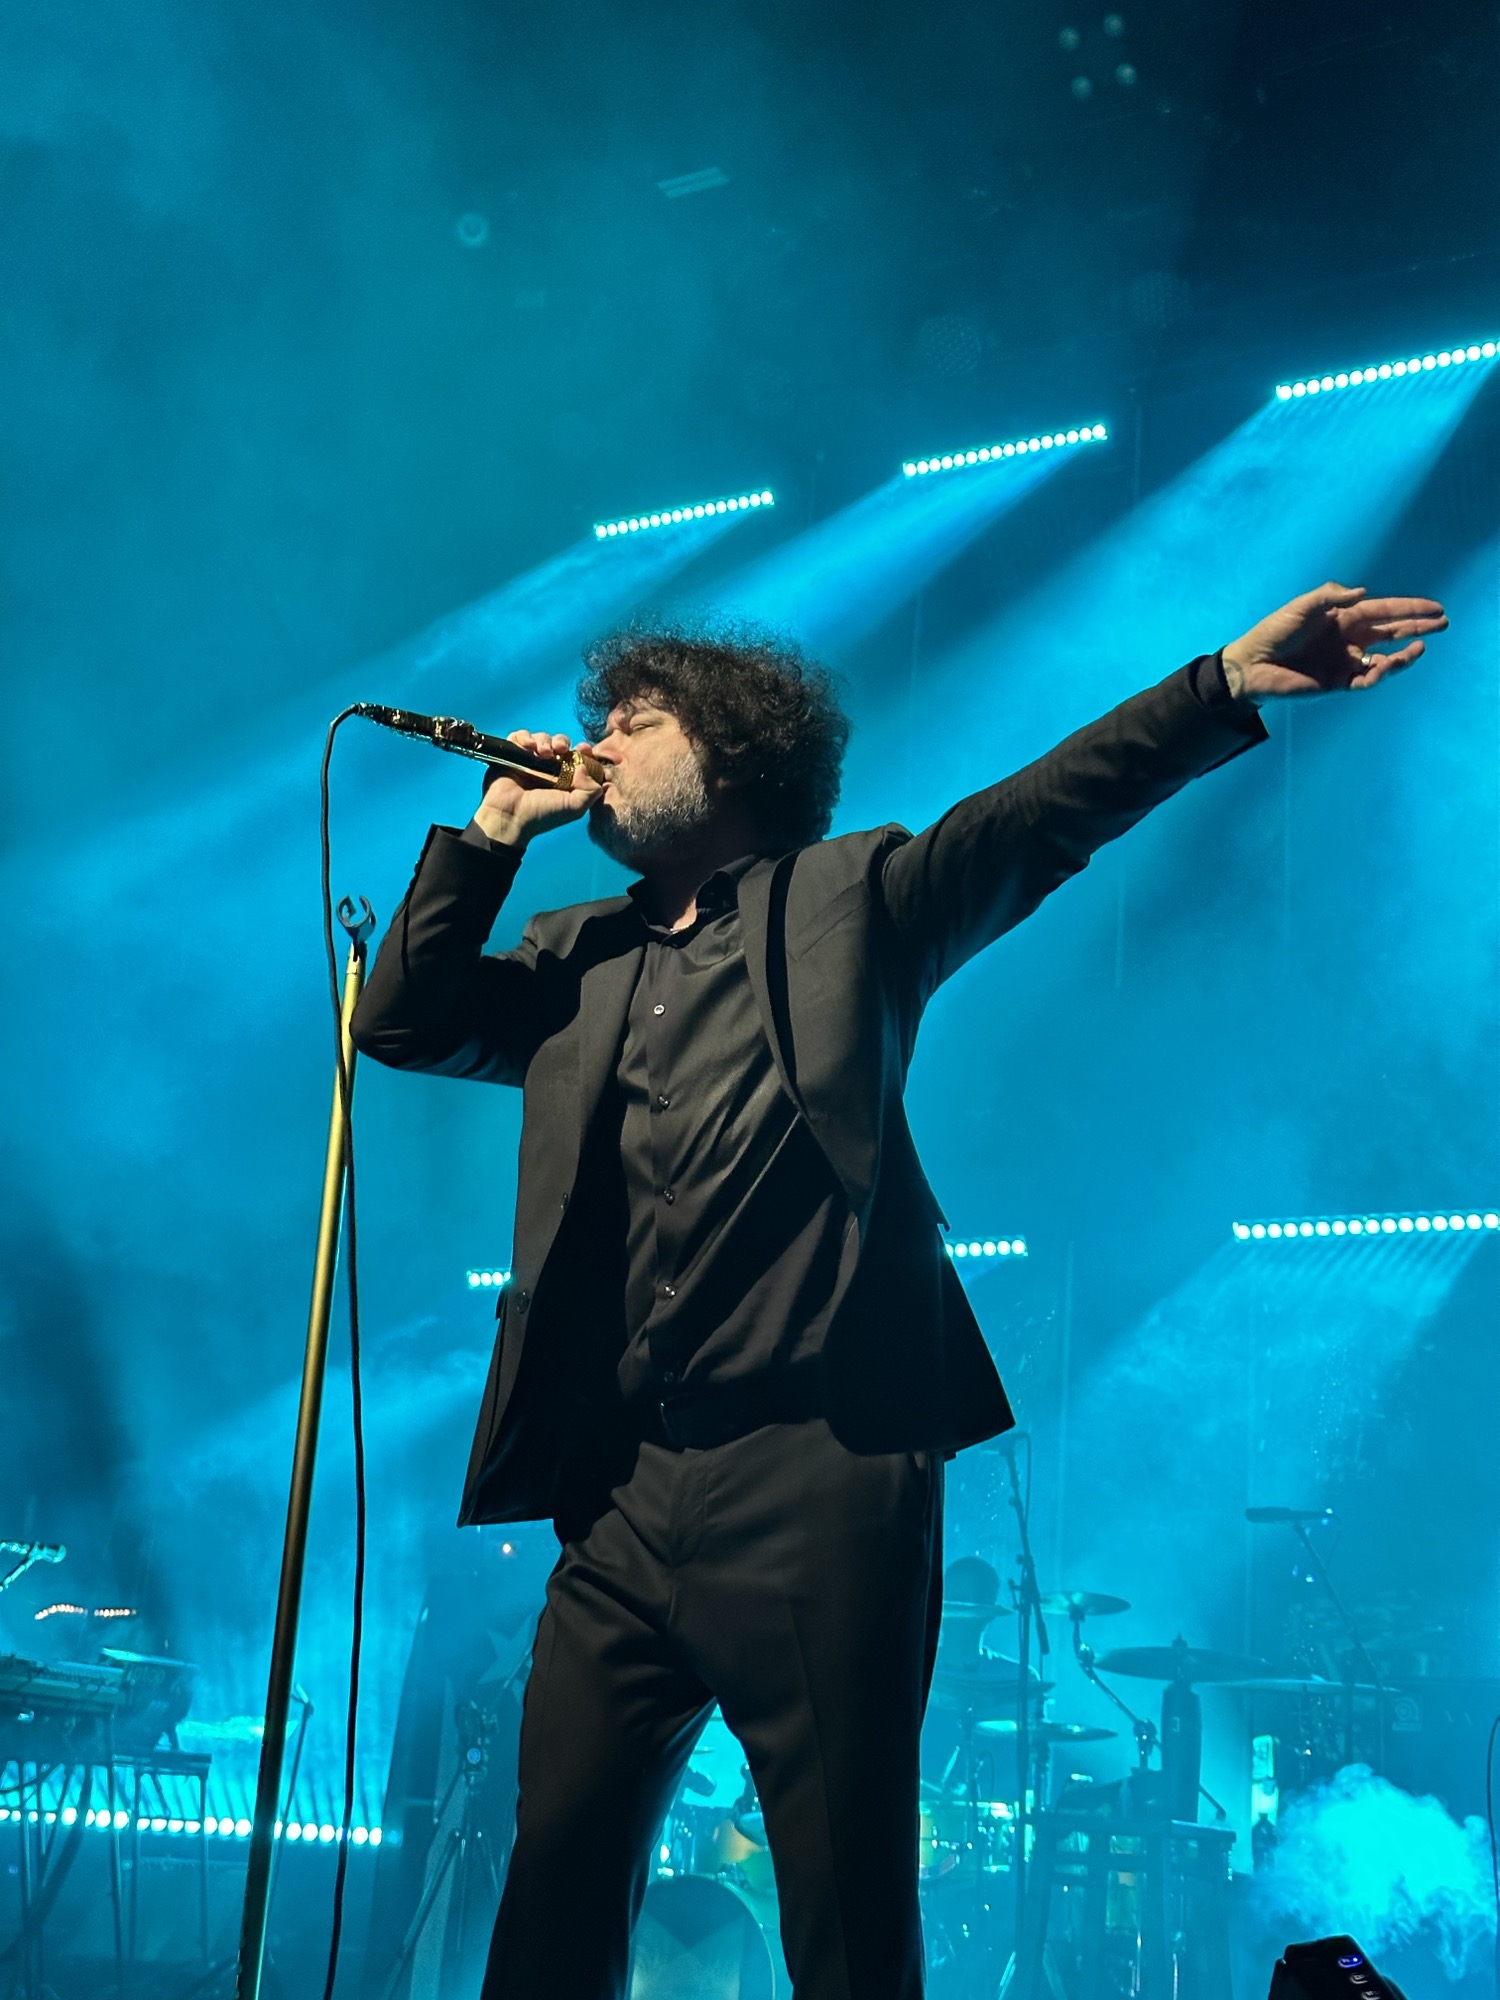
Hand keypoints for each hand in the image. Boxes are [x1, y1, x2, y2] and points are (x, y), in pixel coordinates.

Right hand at [470, 731, 602, 849]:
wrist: (510, 817)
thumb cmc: (542, 815)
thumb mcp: (575, 808)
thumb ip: (591, 790)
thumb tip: (585, 767)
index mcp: (565, 778)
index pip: (578, 757)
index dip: (583, 750)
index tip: (584, 749)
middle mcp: (548, 768)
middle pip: (560, 743)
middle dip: (563, 742)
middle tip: (561, 749)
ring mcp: (529, 760)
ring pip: (542, 738)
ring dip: (545, 740)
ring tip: (543, 753)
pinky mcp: (512, 754)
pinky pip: (520, 737)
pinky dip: (525, 737)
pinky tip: (529, 747)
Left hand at [1222, 582, 1447, 701]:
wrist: (1253, 664)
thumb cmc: (1275, 630)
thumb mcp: (1302, 605)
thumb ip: (1332, 595)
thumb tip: (1364, 593)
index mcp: (1344, 618)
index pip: (1384, 611)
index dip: (1410, 609)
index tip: (1436, 608)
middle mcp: (1349, 639)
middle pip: (1392, 633)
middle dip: (1417, 628)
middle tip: (1443, 623)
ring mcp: (1345, 662)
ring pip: (1385, 659)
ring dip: (1404, 655)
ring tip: (1419, 647)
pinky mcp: (1338, 683)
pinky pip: (1366, 680)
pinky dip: (1379, 674)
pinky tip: (1388, 666)